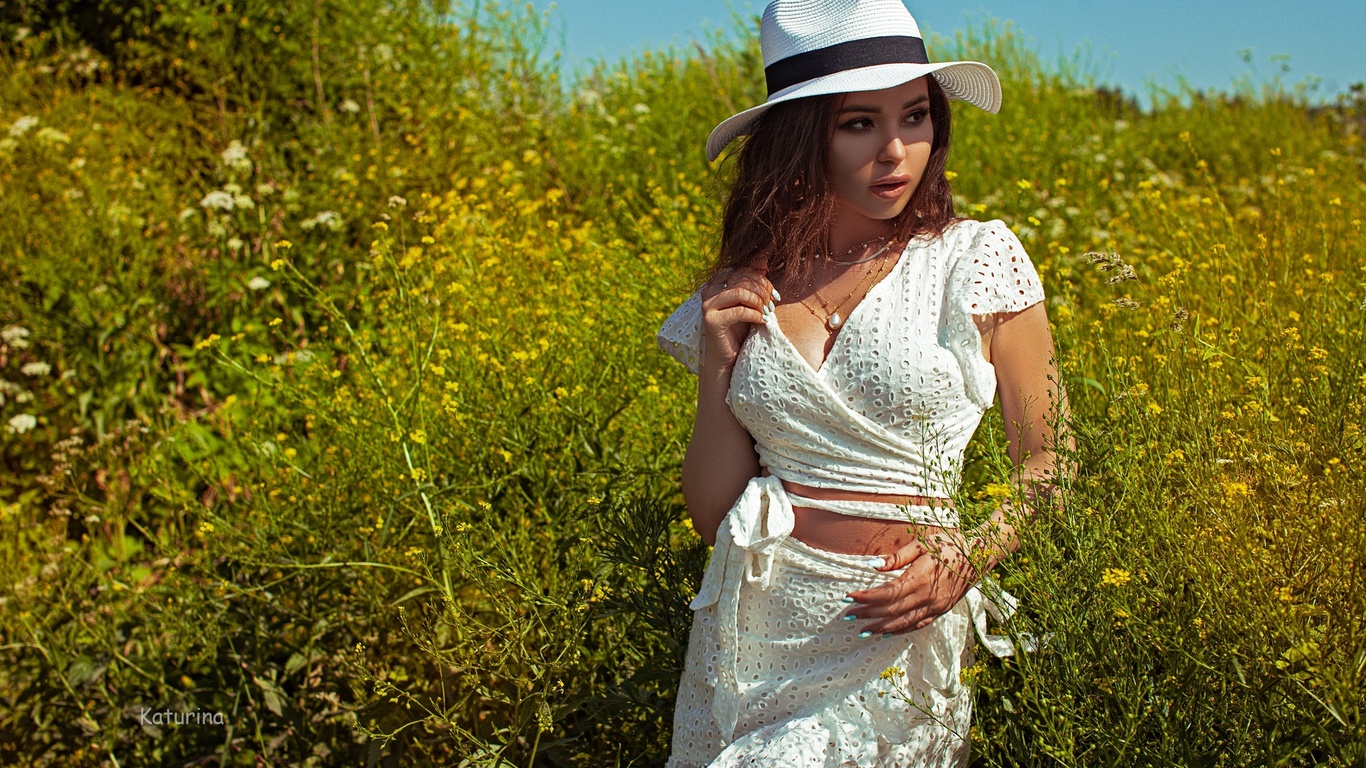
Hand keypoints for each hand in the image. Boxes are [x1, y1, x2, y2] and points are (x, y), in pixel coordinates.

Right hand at [699, 266, 777, 372]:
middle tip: (773, 304)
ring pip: (741, 293)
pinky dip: (755, 315)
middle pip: (743, 279)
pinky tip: (762, 321)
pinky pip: (740, 311)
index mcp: (717, 283)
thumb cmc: (739, 329)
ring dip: (759, 302)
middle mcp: (709, 291)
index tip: (774, 294)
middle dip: (763, 291)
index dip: (762, 279)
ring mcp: (708, 305)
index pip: (743, 270)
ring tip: (767, 312)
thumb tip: (763, 258)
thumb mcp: (749, 302)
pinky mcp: (711, 320)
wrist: (727, 357)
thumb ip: (754, 281)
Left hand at [843, 530, 979, 636]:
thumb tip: (872, 565)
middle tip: (848, 615)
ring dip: (881, 628)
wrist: (980, 557)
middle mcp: (927, 597)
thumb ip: (897, 557)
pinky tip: (887, 633)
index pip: (887, 594)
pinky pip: (917, 625)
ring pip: (903, 623)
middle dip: (868, 614)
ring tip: (862, 631)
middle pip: (891, 611)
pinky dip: (900, 630)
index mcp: (920, 579)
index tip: (849, 597)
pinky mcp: (941, 611)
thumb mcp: (922, 544)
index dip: (866, 598)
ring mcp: (935, 607)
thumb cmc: (950, 545)